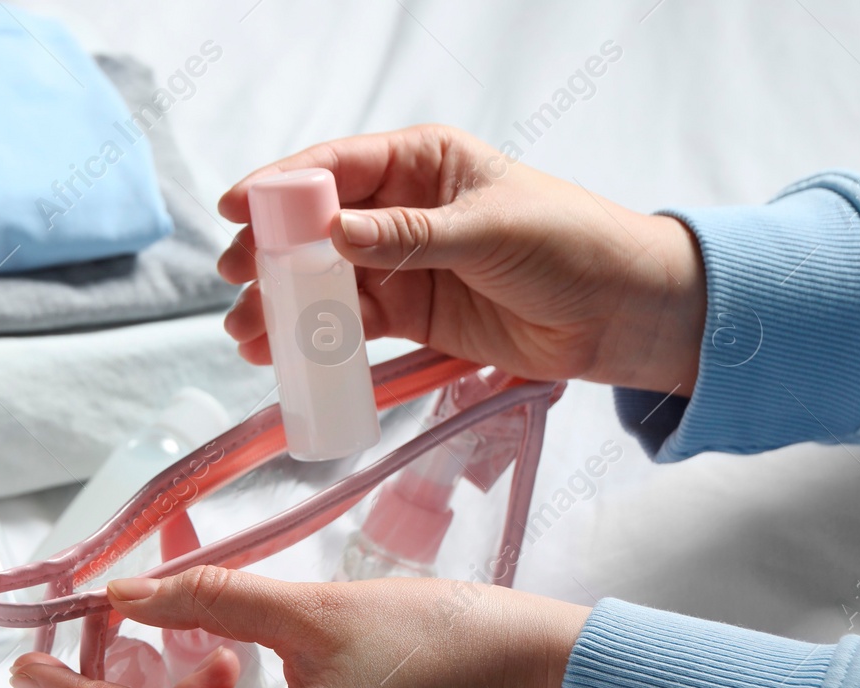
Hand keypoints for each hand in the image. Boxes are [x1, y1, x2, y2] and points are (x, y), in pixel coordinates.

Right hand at [217, 124, 705, 394]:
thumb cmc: (571, 245)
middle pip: (318, 226)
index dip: (282, 187)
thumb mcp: (487, 230)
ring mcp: (404, 263)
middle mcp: (405, 208)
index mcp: (424, 162)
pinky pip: (351, 322)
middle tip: (236, 279)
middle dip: (272, 252)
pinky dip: (317, 337)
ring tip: (246, 331)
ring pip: (326, 279)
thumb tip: (332, 235)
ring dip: (286, 303)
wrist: (623, 314)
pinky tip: (281, 352)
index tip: (237, 210)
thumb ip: (407, 237)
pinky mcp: (412, 313)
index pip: (337, 168)